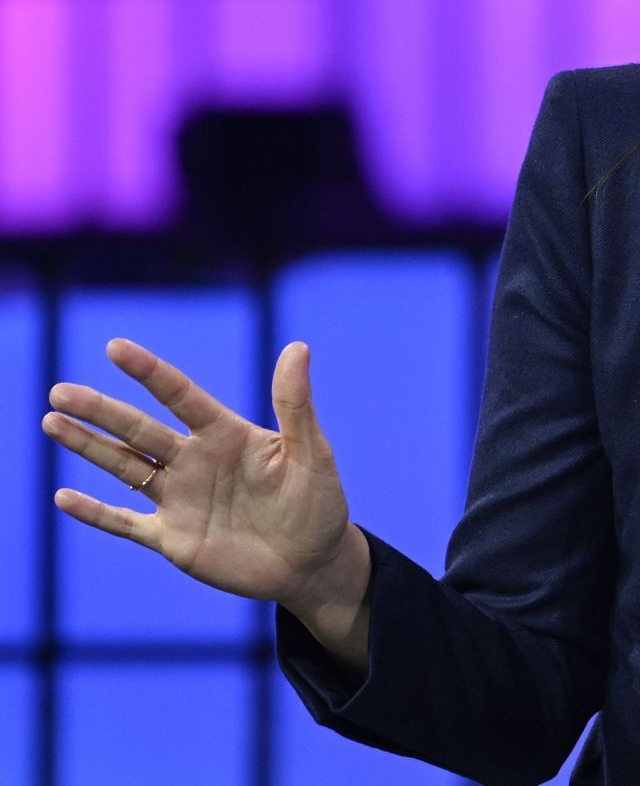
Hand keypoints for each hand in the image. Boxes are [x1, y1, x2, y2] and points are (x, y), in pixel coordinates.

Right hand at [42, 337, 362, 615]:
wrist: (313, 562)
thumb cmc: (319, 502)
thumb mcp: (312, 452)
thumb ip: (296, 404)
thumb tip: (298, 346)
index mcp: (226, 434)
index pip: (181, 396)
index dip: (149, 372)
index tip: (115, 347)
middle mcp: (195, 461)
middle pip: (140, 430)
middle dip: (100, 411)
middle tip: (59, 391)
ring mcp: (179, 499)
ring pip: (124, 467)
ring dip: (88, 447)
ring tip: (51, 422)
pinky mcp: (172, 538)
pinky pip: (125, 523)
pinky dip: (95, 513)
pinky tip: (63, 497)